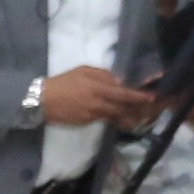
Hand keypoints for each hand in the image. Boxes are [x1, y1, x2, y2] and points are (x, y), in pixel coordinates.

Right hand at [39, 66, 159, 128]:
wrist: (41, 101)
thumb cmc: (62, 82)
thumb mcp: (83, 71)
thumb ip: (103, 75)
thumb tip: (119, 81)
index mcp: (99, 89)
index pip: (125, 94)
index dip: (139, 96)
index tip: (152, 97)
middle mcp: (98, 104)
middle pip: (123, 108)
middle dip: (137, 108)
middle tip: (148, 107)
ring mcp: (92, 115)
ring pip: (114, 116)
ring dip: (126, 114)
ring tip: (135, 113)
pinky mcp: (85, 123)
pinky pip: (102, 119)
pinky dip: (110, 116)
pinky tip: (113, 114)